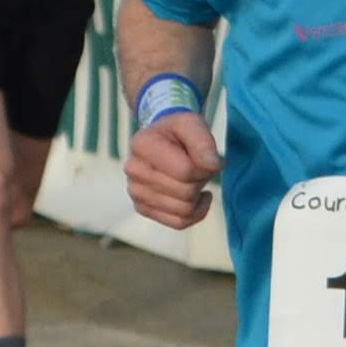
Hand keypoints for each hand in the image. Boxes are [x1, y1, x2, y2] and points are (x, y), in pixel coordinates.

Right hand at [124, 107, 218, 229]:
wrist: (163, 140)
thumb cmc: (178, 132)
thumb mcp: (192, 123)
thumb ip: (203, 141)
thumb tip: (213, 166)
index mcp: (142, 144)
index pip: (185, 171)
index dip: (205, 167)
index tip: (205, 157)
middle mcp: (133, 169)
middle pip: (185, 192)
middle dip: (201, 181)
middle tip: (199, 167)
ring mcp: (135, 192)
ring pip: (183, 211)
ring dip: (197, 196)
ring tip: (194, 178)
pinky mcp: (143, 208)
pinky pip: (178, 223)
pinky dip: (195, 213)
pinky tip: (197, 198)